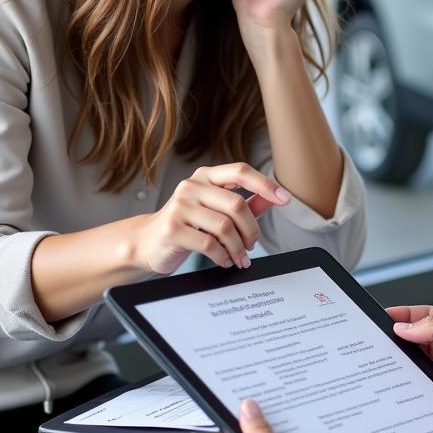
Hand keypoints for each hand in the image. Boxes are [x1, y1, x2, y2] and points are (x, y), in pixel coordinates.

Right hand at [132, 163, 290, 274]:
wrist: (147, 242)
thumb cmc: (187, 224)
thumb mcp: (216, 210)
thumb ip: (245, 204)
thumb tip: (272, 199)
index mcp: (206, 176)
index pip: (240, 171)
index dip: (265, 184)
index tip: (285, 198)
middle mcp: (191, 186)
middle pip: (237, 205)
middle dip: (251, 230)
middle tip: (252, 245)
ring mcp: (180, 207)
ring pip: (225, 227)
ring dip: (238, 247)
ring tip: (239, 257)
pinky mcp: (172, 229)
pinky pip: (209, 244)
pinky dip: (223, 256)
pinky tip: (224, 260)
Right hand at [389, 306, 432, 418]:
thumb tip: (408, 326)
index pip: (431, 318)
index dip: (408, 318)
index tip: (385, 319)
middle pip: (427, 345)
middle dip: (407, 346)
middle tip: (385, 348)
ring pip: (429, 371)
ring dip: (415, 371)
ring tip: (397, 370)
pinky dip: (425, 393)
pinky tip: (415, 391)